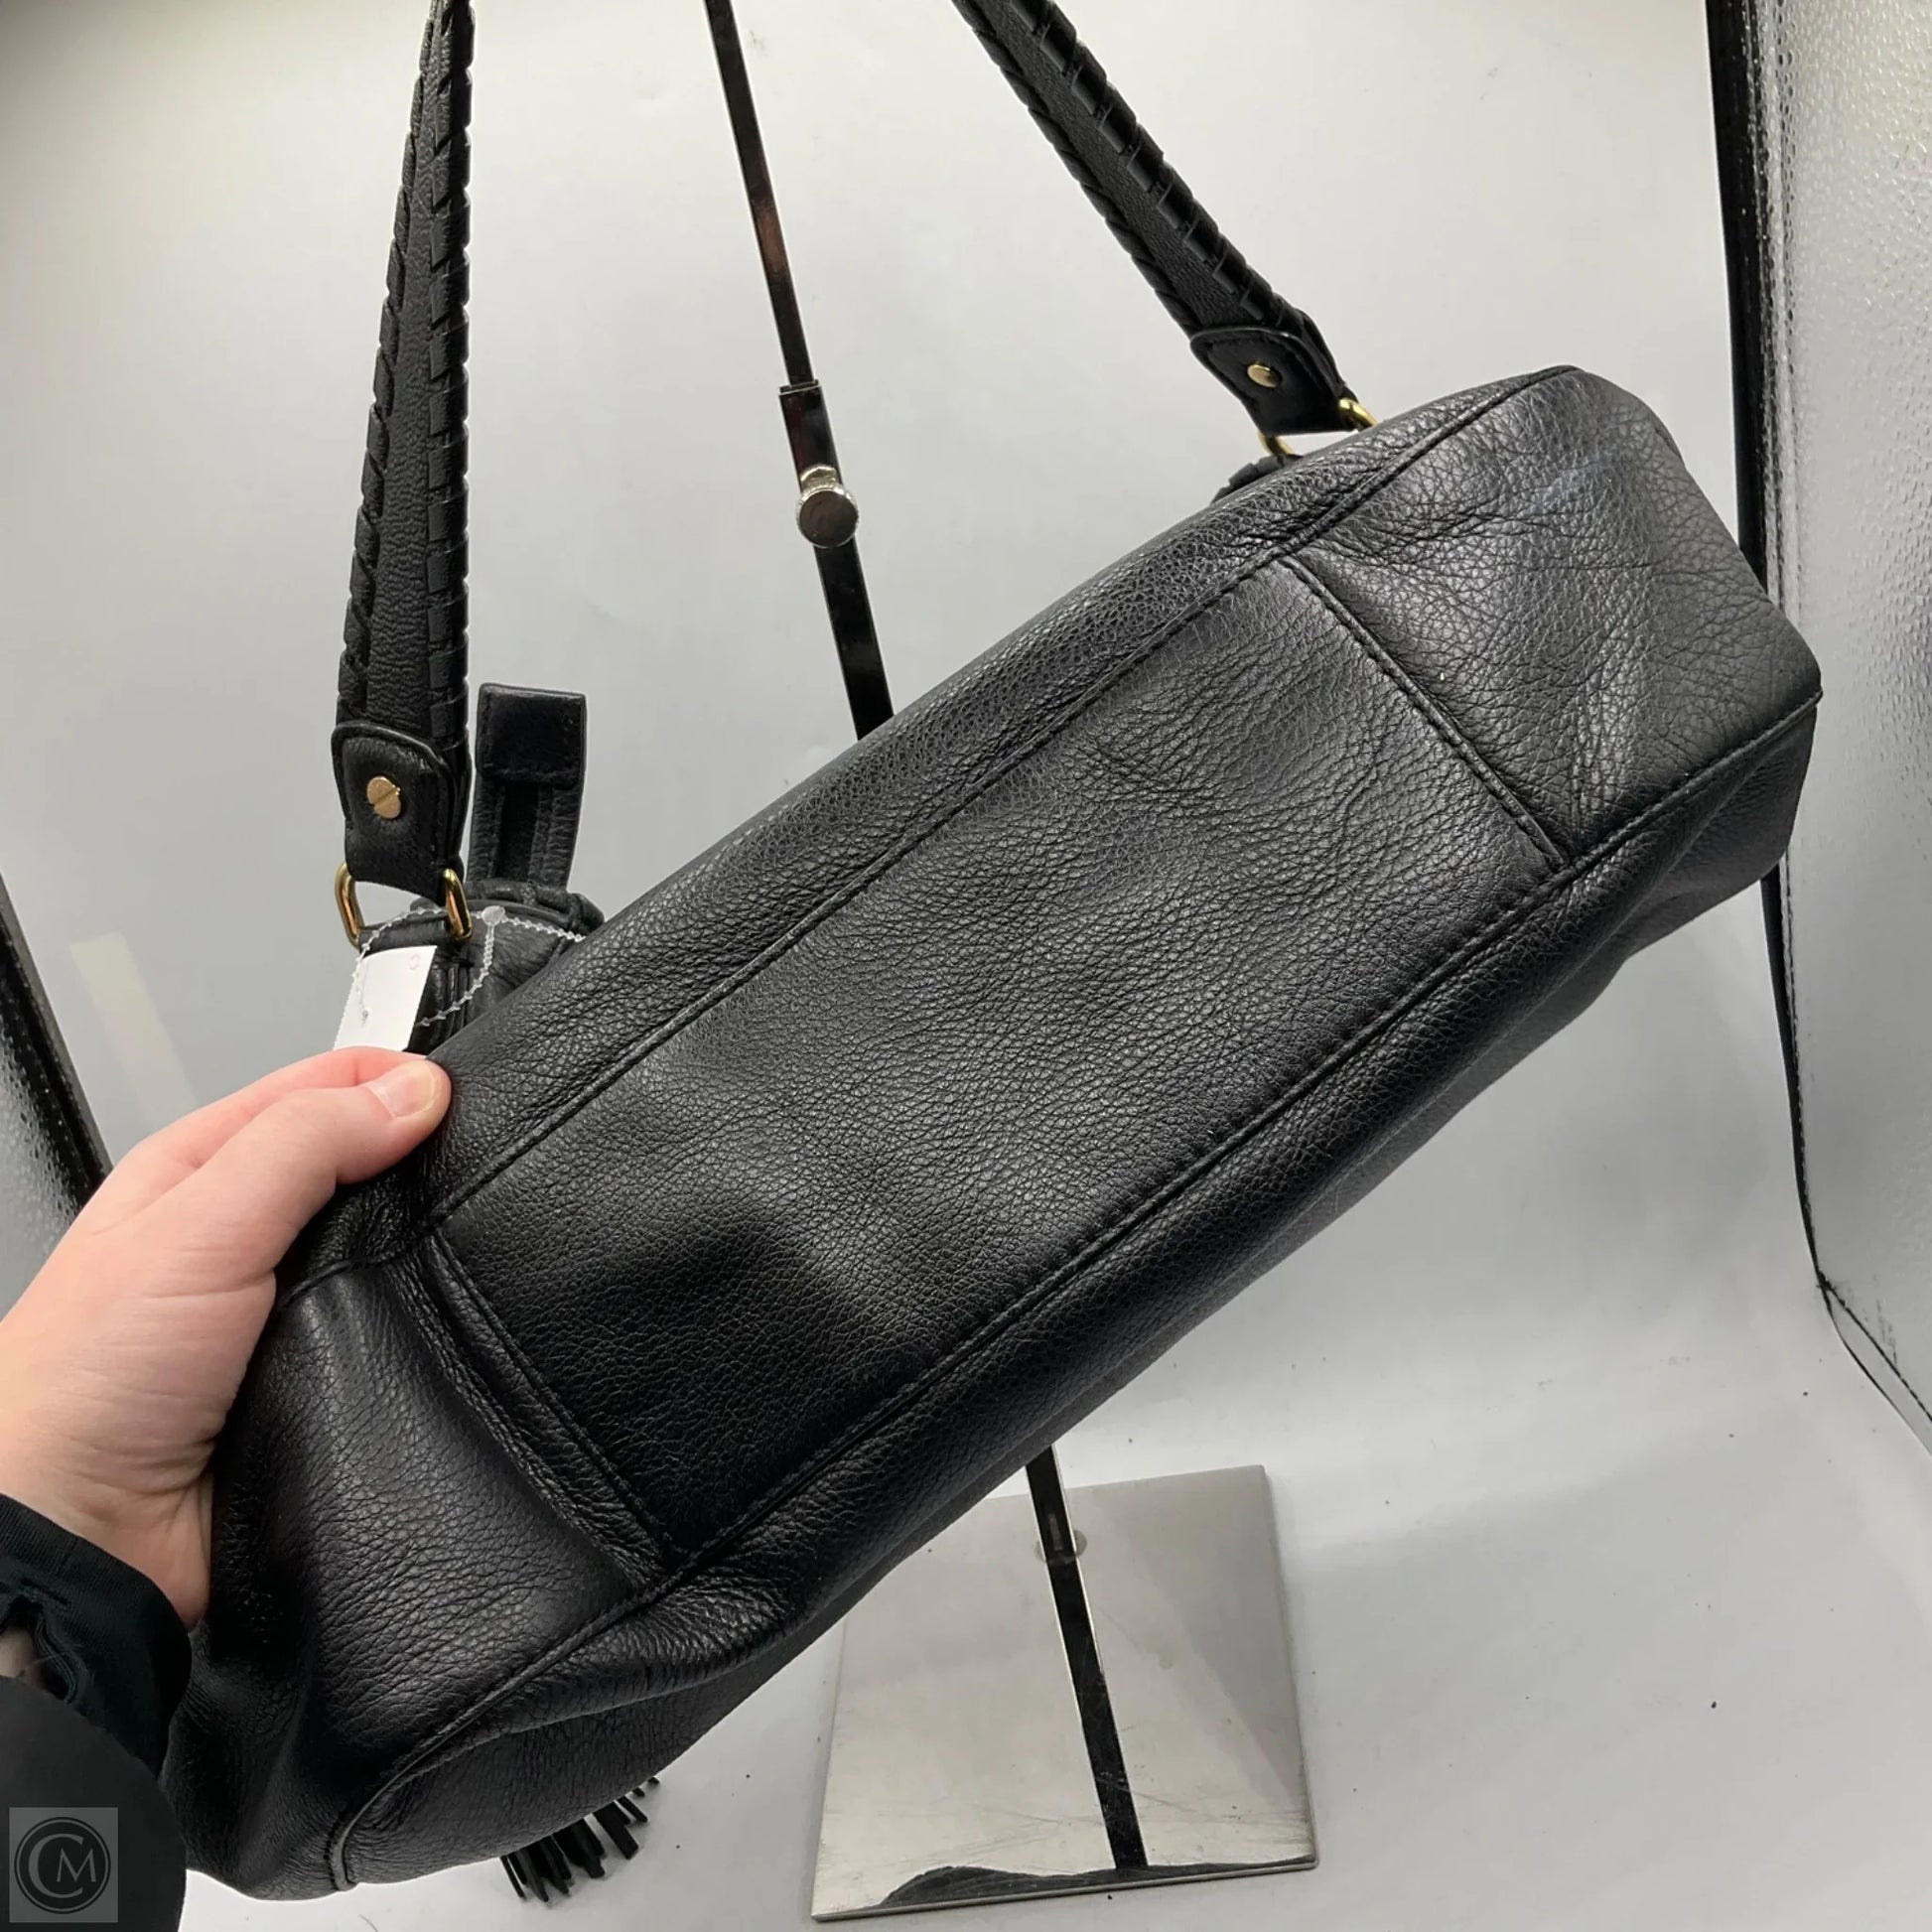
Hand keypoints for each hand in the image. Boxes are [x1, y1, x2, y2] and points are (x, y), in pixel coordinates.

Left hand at [0, 1048, 449, 1624]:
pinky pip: (397, 1339)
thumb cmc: (81, 1388)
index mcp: (203, 1169)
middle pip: (368, 1169)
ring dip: (422, 1261)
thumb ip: (305, 1145)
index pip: (323, 1088)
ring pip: (392, 1257)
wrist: (80, 1541)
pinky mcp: (322, 1378)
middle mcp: (247, 1234)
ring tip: (454, 1255)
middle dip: (421, 1168)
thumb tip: (413, 1091)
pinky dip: (421, 1335)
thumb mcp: (196, 1226)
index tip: (456, 1099)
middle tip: (465, 1172)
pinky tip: (437, 1332)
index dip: (394, 1082)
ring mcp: (288, 1308)